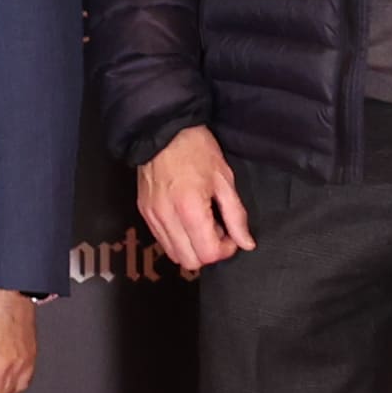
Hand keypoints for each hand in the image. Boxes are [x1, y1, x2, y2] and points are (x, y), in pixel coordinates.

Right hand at [135, 124, 255, 274]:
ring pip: (175, 255)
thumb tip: (246, 243)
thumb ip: (236, 216)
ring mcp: (152, 217)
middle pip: (190, 261)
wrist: (162, 130)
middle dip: (208, 251)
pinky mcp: (145, 213)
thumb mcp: (224, 179)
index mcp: (190, 208)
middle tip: (217, 229)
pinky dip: (179, 239)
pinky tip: (187, 218)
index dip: (225, 249)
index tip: (231, 234)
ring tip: (201, 222)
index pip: (208, 253)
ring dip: (193, 247)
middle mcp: (167, 217)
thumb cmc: (197, 150)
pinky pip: (163, 241)